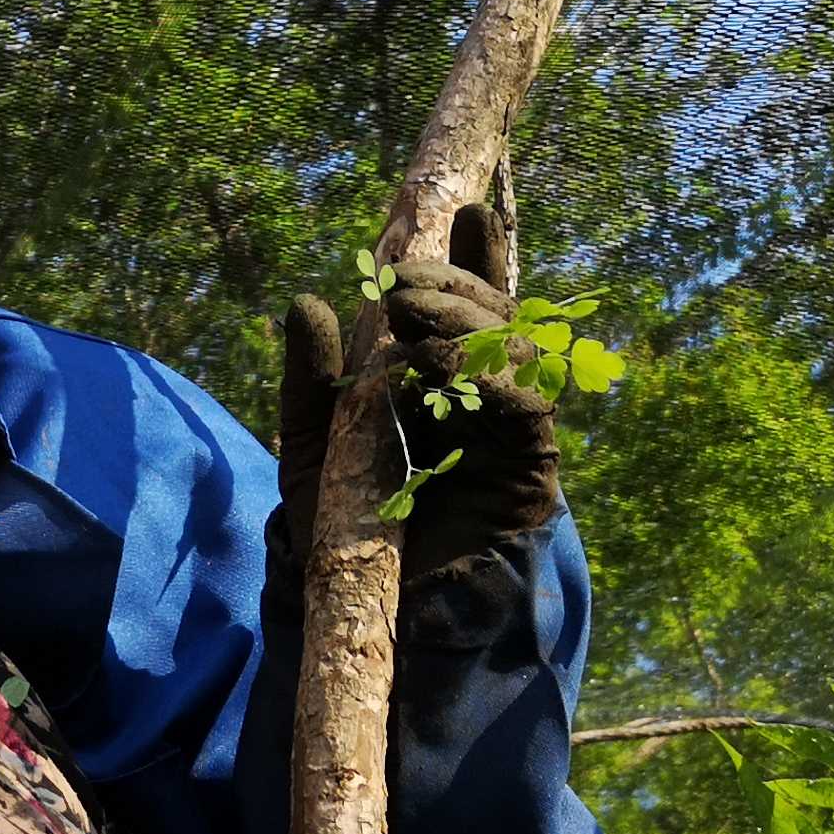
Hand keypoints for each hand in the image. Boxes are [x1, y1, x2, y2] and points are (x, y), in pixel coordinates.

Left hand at [273, 202, 561, 576]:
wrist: (367, 623)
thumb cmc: (343, 543)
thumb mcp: (314, 451)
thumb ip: (311, 384)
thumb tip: (306, 302)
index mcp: (440, 392)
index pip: (465, 314)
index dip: (473, 261)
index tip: (465, 210)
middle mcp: (484, 407)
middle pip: (493, 323)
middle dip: (453, 289)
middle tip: (401, 279)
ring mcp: (510, 439)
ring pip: (510, 356)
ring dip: (462, 323)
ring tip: (409, 308)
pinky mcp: (527, 475)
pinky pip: (522, 409)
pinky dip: (486, 376)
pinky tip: (437, 360)